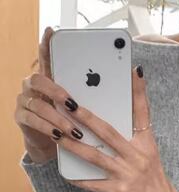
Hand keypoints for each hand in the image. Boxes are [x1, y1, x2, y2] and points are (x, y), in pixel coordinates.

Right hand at [14, 26, 83, 163]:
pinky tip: (60, 134)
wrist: (58, 143)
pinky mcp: (22, 118)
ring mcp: (26, 101)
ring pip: (39, 105)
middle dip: (57, 91)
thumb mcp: (86, 106)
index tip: (52, 32)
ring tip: (75, 130)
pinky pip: (33, 121)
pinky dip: (48, 128)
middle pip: (38, 79)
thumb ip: (95, 92)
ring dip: (58, 118)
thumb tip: (128, 75)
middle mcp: (34, 86)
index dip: (47, 45)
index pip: (47, 57)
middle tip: (73, 104)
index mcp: (51, 78)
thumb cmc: (75, 120)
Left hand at [60, 66, 178, 191]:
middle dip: (86, 117)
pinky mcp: (120, 190)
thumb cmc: (154, 179)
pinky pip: (95, 183)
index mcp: (146, 144)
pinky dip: (80, 180)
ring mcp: (128, 173)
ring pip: (96, 156)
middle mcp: (138, 156)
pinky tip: (67, 174)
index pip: (143, 114)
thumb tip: (110, 124)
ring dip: (74, 145)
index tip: (135, 71)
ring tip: (57, 135)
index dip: (139, 93)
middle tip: (68, 103)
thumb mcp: (149, 154)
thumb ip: (134, 139)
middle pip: (109, 132)